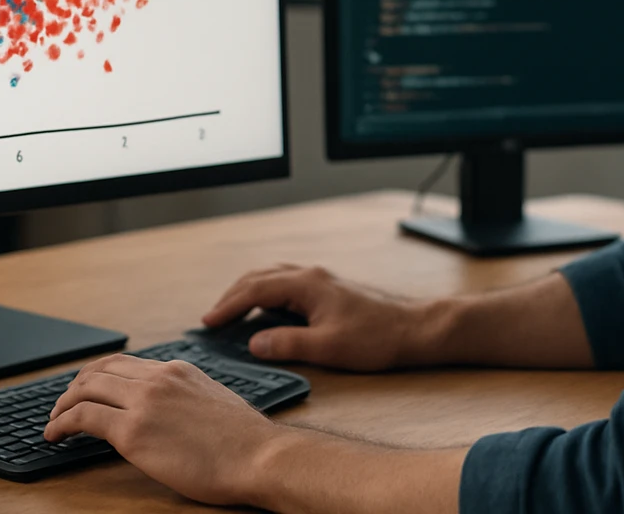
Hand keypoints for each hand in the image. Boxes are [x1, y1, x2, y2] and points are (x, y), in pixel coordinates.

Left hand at [45, 353, 281, 505]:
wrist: (259, 456)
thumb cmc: (246, 442)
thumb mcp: (214, 402)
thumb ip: (186, 398)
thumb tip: (170, 413)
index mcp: (177, 370)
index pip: (125, 364)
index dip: (98, 375)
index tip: (87, 388)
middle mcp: (158, 378)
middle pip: (99, 371)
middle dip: (75, 387)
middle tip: (63, 405)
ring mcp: (144, 402)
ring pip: (86, 389)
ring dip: (62, 405)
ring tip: (53, 421)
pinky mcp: (133, 431)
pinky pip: (83, 418)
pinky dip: (61, 423)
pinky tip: (54, 435)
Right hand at [202, 263, 435, 370]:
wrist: (416, 329)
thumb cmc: (377, 338)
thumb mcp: (327, 347)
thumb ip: (286, 344)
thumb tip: (254, 344)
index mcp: (307, 284)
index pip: (254, 290)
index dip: (228, 306)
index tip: (208, 322)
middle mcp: (312, 275)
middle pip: (260, 277)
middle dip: (233, 296)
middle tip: (213, 318)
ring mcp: (322, 280)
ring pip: (274, 278)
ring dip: (250, 292)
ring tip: (233, 313)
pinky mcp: (331, 290)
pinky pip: (288, 285)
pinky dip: (268, 294)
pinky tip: (268, 312)